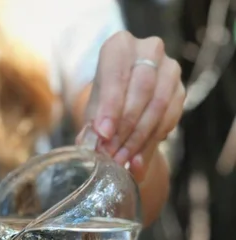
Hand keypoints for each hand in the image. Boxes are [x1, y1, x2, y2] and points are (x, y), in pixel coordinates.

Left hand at [79, 32, 184, 181]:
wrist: (127, 106)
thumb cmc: (106, 104)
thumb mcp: (93, 113)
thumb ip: (91, 128)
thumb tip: (91, 145)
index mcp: (119, 46)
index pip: (116, 73)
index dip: (110, 106)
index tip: (104, 134)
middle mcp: (148, 50)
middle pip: (141, 89)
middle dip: (125, 127)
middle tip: (112, 154)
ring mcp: (169, 68)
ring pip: (158, 104)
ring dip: (139, 138)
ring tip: (122, 159)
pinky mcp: (181, 90)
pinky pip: (170, 117)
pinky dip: (152, 141)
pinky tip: (137, 158)